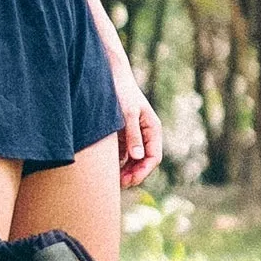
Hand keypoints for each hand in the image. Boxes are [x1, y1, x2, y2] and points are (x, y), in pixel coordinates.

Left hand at [110, 58, 161, 188]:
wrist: (110, 75)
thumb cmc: (121, 92)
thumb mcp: (127, 113)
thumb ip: (133, 134)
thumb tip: (138, 157)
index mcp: (153, 130)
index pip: (153, 158)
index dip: (143, 172)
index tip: (129, 180)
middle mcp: (146, 135)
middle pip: (144, 162)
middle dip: (134, 175)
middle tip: (118, 185)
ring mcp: (135, 136)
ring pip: (134, 161)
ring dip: (125, 171)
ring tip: (112, 181)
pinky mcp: (124, 135)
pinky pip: (123, 154)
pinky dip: (117, 163)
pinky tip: (107, 169)